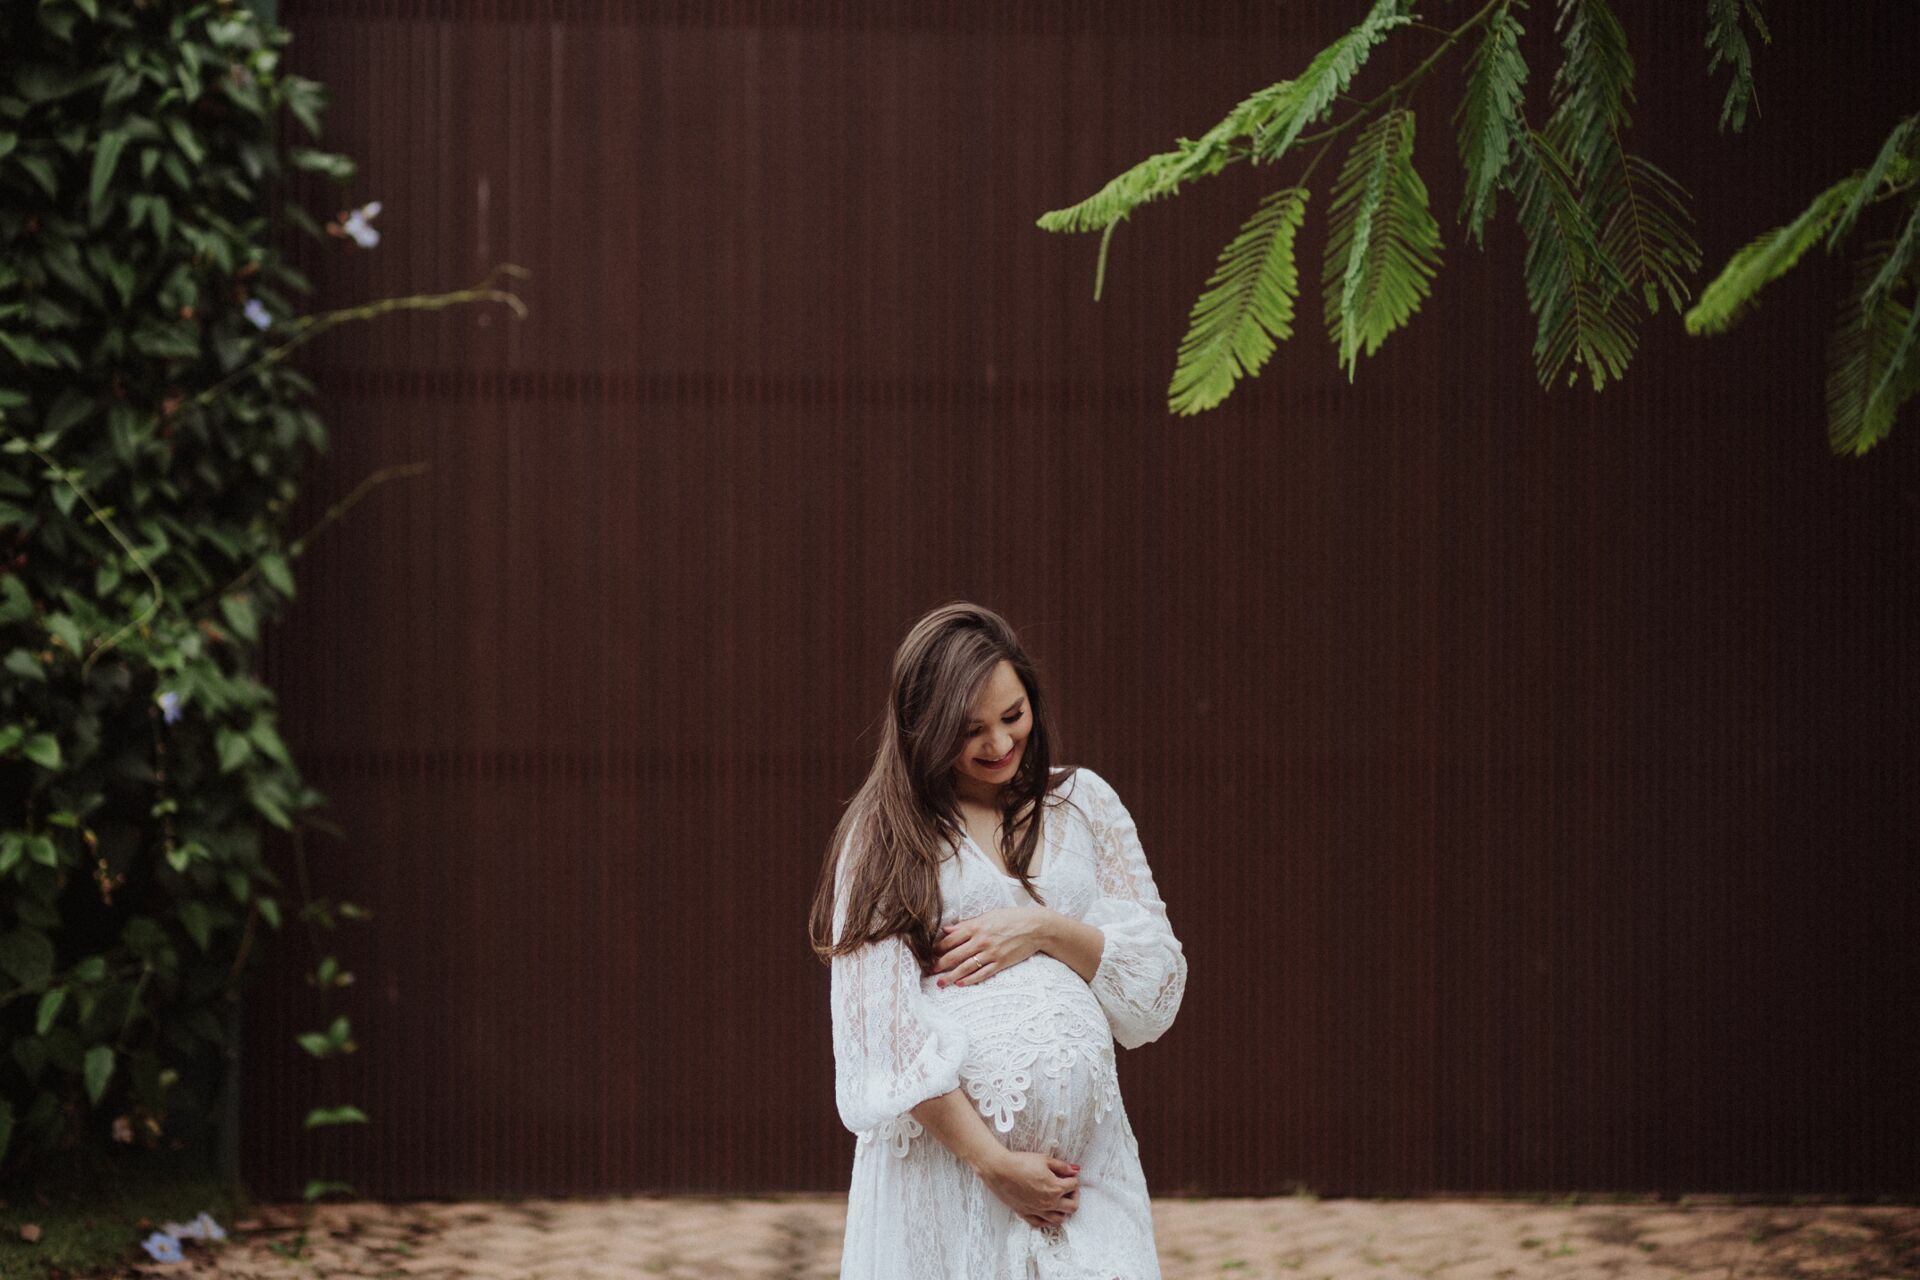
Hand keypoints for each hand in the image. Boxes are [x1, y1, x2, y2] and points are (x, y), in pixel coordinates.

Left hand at [932, 906, 1050, 986]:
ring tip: (940, 983)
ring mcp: (991, 953)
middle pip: (955, 955)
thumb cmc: (1012, 918)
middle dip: (940, 964)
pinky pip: (982, 974)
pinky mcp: (1001, 963)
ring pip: (966, 967)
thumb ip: (967, 924)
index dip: (938, 948)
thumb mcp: (988, 915)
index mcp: (977, 926)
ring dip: (951, 976)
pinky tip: (960, 984)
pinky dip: (970, 980)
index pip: (951, 939)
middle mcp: (981, 940)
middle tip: (930, 970)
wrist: (1036, 927)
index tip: (931, 953)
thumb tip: (947, 930)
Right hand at [979, 1149, 1079, 1228]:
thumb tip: (1075, 1170)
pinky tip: (1046, 1211)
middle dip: (1074, 1196)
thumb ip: (1062, 1166)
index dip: (1073, 1178)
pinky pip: (1041, 1224)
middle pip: (1072, 1207)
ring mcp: (1038, 1211)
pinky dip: (1047, 1220)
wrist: (999, 1170)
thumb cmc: (1020, 1163)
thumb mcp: (1044, 1159)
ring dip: (1063, 1211)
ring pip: (1059, 1219)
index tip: (1069, 1175)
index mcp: (1055, 1188)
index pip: (1074, 1185)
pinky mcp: (1026, 1214)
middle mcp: (1049, 1203)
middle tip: (1068, 1189)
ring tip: (1059, 1201)